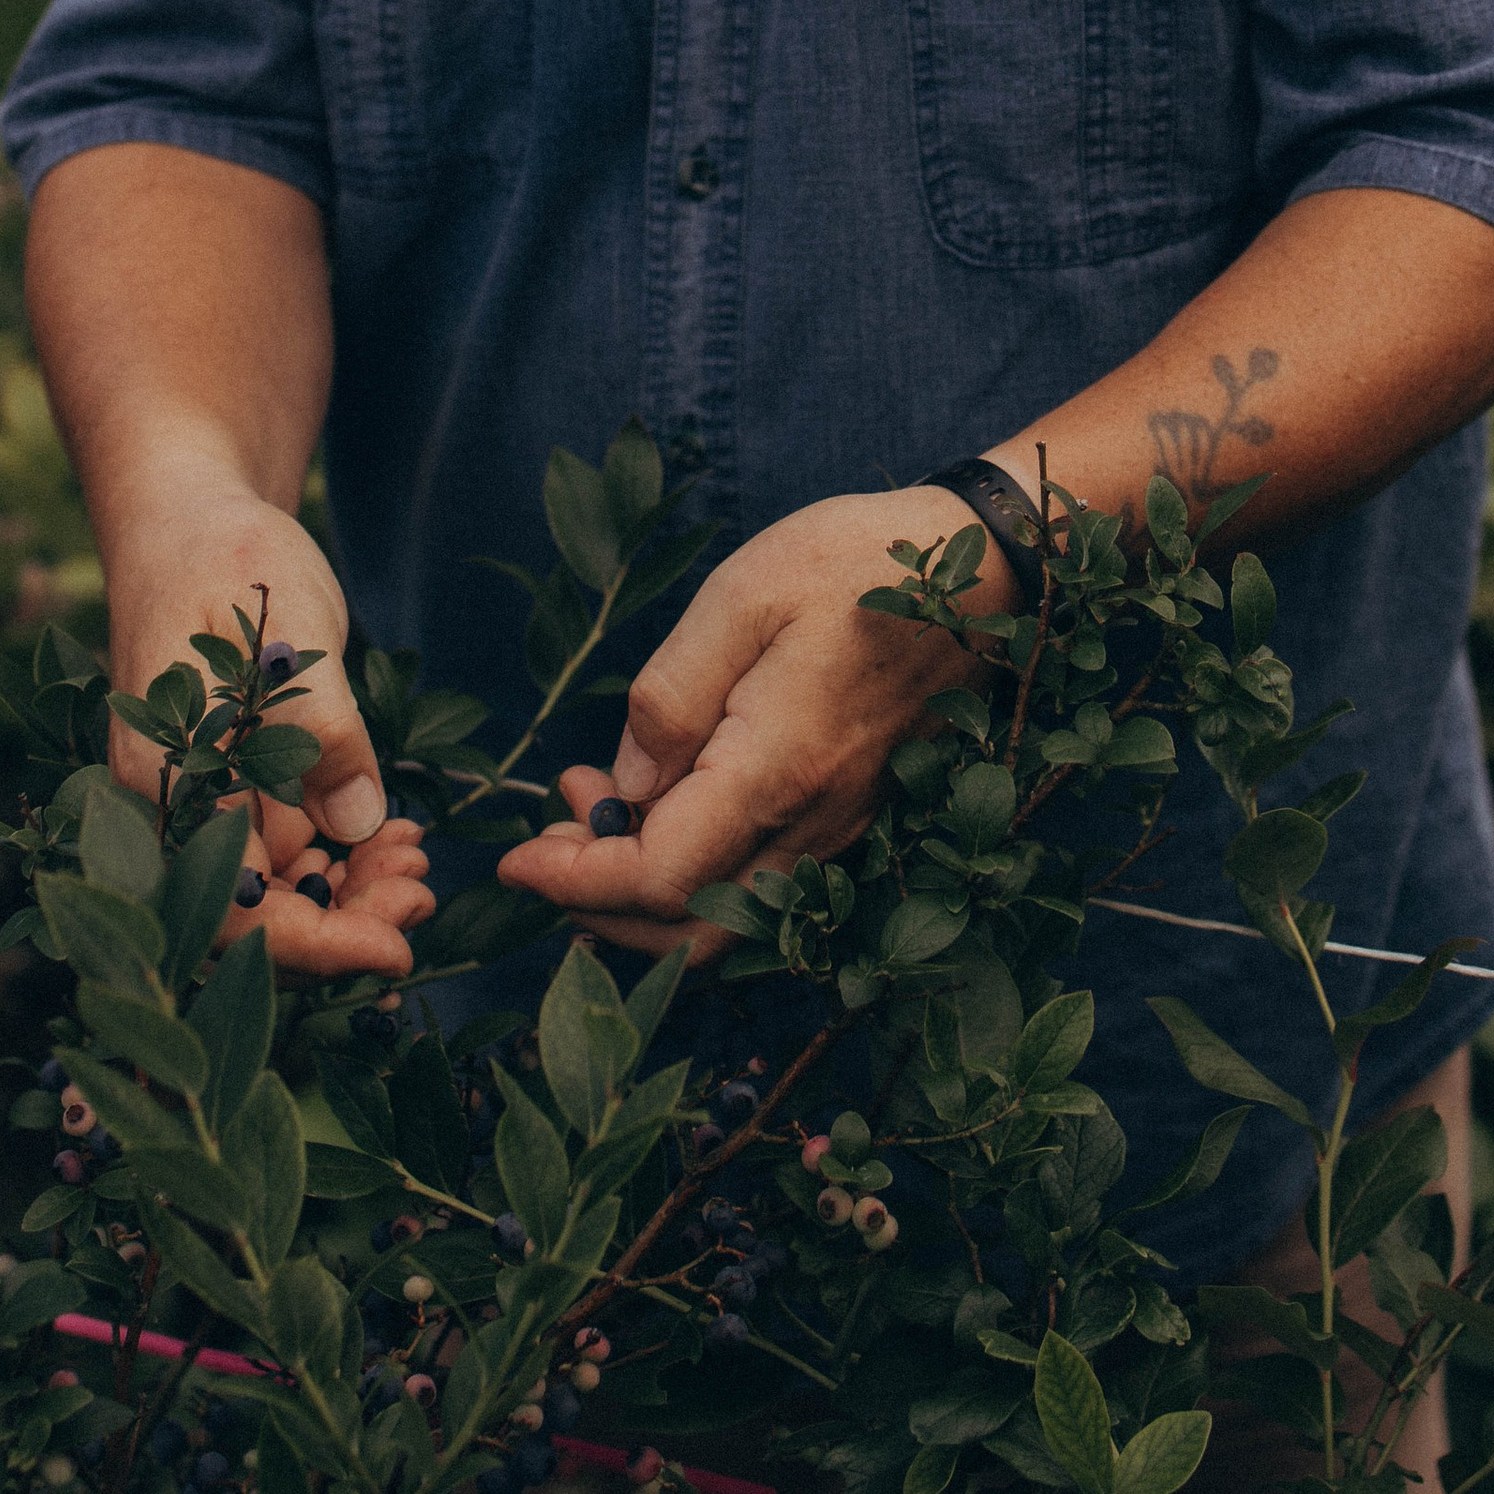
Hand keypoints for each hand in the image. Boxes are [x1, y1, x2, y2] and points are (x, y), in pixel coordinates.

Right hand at [104, 466, 422, 974]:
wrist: (193, 518)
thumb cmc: (231, 564)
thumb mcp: (288, 633)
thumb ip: (320, 730)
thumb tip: (355, 825)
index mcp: (158, 778)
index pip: (232, 908)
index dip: (315, 944)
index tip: (395, 949)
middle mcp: (164, 807)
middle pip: (252, 917)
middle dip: (343, 922)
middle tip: (420, 890)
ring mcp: (192, 801)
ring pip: (270, 892)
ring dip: (346, 893)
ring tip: (413, 859)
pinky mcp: (227, 791)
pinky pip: (277, 852)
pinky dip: (335, 858)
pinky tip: (388, 838)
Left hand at [495, 487, 1002, 953]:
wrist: (978, 569)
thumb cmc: (855, 564)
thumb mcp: (743, 596)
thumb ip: (672, 696)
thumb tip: (625, 786)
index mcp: (775, 771)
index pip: (660, 878)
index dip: (576, 882)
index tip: (515, 857)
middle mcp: (810, 822)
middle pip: (689, 929)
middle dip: (598, 907)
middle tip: (547, 831)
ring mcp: (835, 827)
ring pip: (727, 920)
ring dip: (643, 894)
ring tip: (591, 804)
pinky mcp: (846, 814)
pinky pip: (759, 887)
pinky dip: (693, 875)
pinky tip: (658, 801)